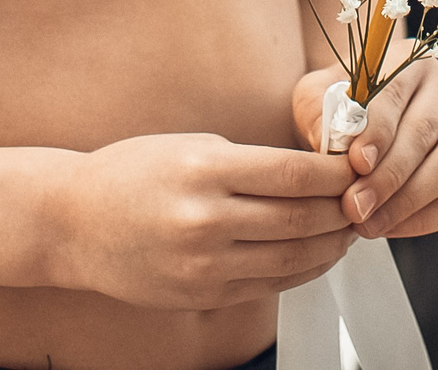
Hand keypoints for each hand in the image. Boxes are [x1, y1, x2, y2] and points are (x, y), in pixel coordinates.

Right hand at [49, 133, 356, 310]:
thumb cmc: (133, 173)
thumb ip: (250, 161)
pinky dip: (302, 269)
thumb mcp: (190, 145)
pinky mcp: (203, 293)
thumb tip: (316, 170)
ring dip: (330, 244)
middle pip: (301, 219)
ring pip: (293, 258)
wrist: (74, 223)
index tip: (358, 166)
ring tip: (346, 227)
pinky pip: (270, 284)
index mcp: (205, 169)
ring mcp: (204, 264)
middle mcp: (206, 220)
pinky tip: (315, 253)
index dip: (337, 175)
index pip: (294, 175)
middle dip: (342, 210)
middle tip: (364, 198)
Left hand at [293, 65, 437, 239]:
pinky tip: (389, 228)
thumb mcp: (313, 99)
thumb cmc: (335, 108)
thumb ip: (316, 111)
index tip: (356, 162)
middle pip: (425, 132)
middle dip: (388, 176)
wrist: (357, 124)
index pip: (397, 91)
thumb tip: (337, 142)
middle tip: (354, 206)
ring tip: (368, 224)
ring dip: (408, 201)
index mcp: (408, 60)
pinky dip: (427, 219)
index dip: (378, 129)